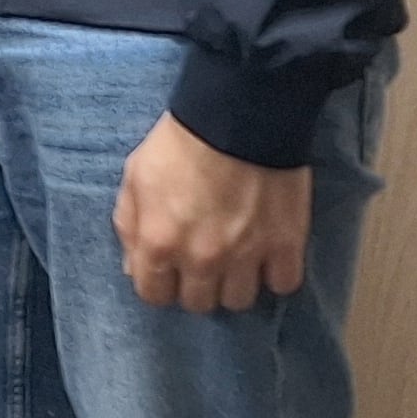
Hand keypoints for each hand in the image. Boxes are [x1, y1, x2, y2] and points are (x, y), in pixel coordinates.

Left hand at [113, 112, 310, 312]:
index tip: (169, 269)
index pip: (154, 295)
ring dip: (235, 283)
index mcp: (159, 244)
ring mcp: (246, 257)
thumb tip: (134, 267)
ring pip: (239, 300)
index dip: (160, 283)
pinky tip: (269, 255)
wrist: (239, 114)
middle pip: (198, 303)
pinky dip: (276, 274)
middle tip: (204, 259)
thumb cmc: (180, 143)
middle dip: (196, 284)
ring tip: (238, 258)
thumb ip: (130, 225)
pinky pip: (283, 284)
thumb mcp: (135, 176)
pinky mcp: (285, 246)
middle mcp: (201, 260)